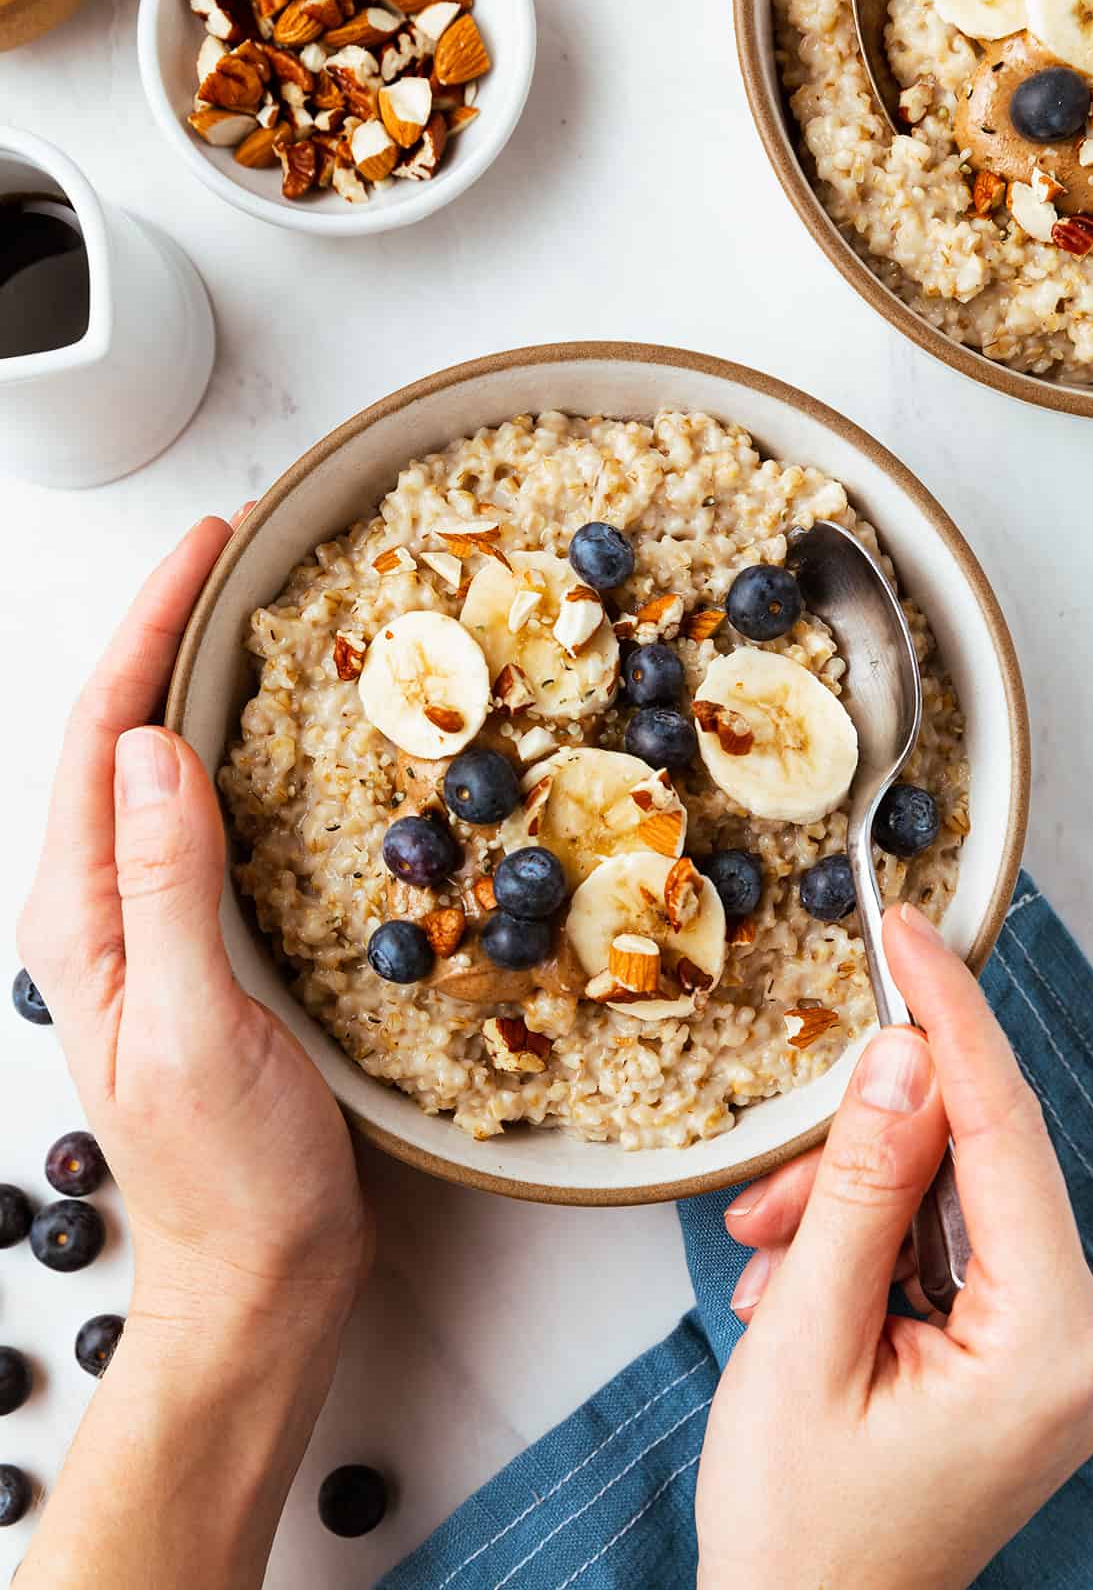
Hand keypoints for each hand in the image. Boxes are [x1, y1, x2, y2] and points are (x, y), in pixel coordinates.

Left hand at [18, 517, 370, 1338]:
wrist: (261, 1266)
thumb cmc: (229, 1170)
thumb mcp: (197, 1027)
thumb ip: (170, 887)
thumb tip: (153, 746)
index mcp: (83, 916)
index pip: (99, 738)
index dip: (145, 630)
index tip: (202, 548)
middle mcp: (106, 905)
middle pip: (123, 737)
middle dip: (168, 634)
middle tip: (234, 555)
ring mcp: (156, 922)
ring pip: (167, 773)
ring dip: (203, 686)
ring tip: (257, 617)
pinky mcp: (208, 941)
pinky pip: (214, 822)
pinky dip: (245, 759)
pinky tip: (286, 742)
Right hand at [695, 904, 1092, 1589]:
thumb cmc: (803, 1532)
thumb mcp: (805, 1341)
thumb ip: (858, 1190)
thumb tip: (903, 1062)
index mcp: (1051, 1345)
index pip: (1006, 1129)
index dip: (950, 1017)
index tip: (910, 932)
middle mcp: (1079, 1341)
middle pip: (970, 1161)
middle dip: (857, 1158)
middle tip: (768, 1200)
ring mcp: (1055, 1348)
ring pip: (946, 1194)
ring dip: (846, 1207)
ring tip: (772, 1271)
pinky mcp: (1020, 1348)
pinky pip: (942, 1240)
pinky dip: (864, 1242)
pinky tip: (803, 1291)